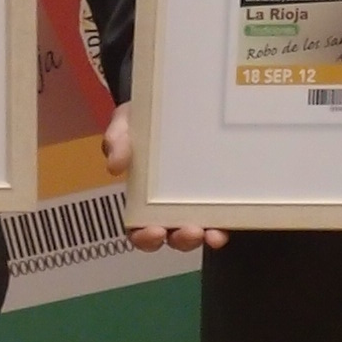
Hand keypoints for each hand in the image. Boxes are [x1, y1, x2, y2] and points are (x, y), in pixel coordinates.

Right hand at [108, 103, 225, 251]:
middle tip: (189, 232)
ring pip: (200, 231)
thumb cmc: (147, 118)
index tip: (154, 232)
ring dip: (204, 237)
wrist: (177, 102)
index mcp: (144, 196)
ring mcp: (198, 201)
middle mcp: (171, 205)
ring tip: (211, 233)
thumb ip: (117, 139)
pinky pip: (224, 216)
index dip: (145, 237)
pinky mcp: (221, 193)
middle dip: (181, 240)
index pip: (140, 228)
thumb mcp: (127, 122)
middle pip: (173, 236)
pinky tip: (226, 225)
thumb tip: (114, 165)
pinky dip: (224, 225)